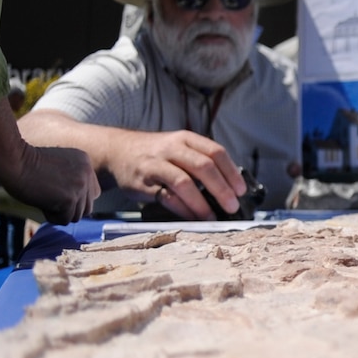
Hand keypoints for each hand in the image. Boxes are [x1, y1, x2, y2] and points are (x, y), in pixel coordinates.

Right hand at [0, 142, 99, 224]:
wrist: (14, 161)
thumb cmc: (26, 164)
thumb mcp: (58, 167)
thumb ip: (72, 180)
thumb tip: (77, 207)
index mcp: (85, 162)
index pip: (92, 193)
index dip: (75, 199)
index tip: (57, 193)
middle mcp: (87, 173)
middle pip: (87, 207)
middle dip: (68, 208)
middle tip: (48, 196)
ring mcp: (80, 186)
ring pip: (76, 216)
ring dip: (59, 212)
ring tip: (43, 197)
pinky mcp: (69, 199)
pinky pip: (64, 220)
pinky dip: (51, 216)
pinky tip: (40, 201)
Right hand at [117, 130, 245, 221]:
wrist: (116, 151)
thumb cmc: (155, 154)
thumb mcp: (177, 147)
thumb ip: (199, 160)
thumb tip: (228, 188)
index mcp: (185, 139)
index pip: (215, 152)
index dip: (231, 172)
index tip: (241, 190)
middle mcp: (171, 148)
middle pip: (203, 166)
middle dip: (222, 189)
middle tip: (232, 206)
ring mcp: (156, 164)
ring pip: (184, 182)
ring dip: (202, 203)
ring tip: (213, 217)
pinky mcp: (143, 183)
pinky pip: (167, 198)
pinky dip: (183, 209)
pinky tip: (193, 218)